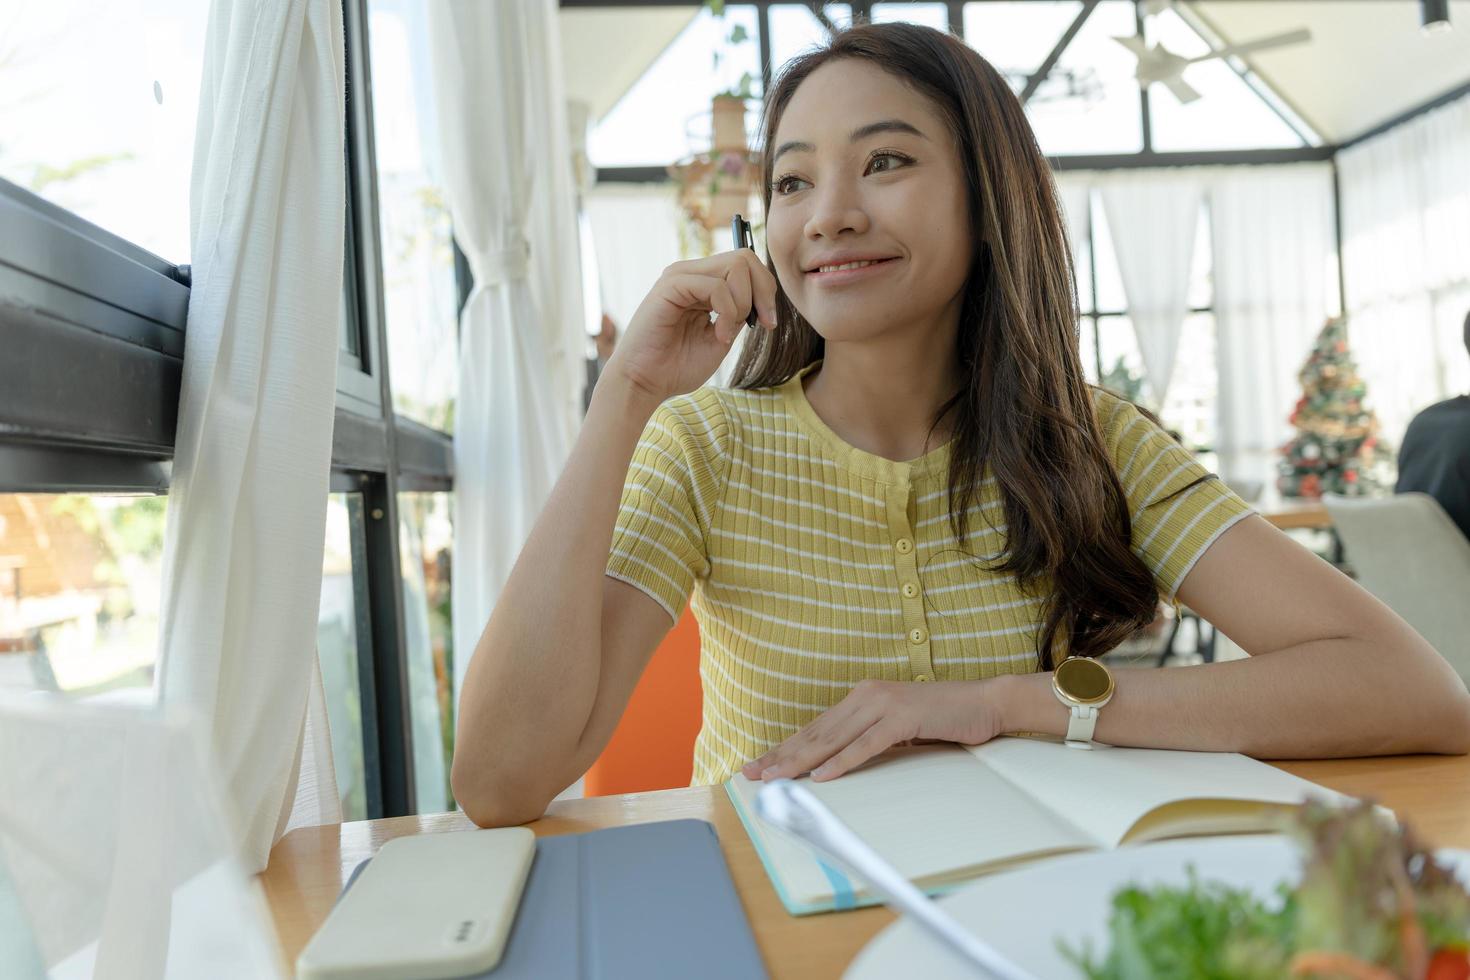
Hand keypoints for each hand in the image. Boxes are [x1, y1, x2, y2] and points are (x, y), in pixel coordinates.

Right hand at [602, 249, 778, 407]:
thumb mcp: (722, 337)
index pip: (746, 264)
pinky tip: (719, 336)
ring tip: (727, 334)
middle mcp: (691, 273)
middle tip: (761, 324)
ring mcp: (680, 275)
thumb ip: (739, 314)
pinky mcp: (671, 285)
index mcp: (703, 283)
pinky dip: (727, 312)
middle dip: (763, 291)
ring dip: (743, 304)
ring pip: (736, 266)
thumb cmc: (677, 367)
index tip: (769, 324)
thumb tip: (763, 297)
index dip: (766, 290)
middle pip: (745, 257)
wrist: (644, 384)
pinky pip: (717, 286)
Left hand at [739, 679, 1004, 782]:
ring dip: (801, 760)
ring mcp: (884, 704)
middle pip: (816, 732)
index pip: (815, 727)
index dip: (785, 747)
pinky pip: (867, 744)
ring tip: (776, 777)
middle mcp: (866, 695)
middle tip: (752, 773)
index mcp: (862, 697)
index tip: (760, 764)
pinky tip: (822, 776)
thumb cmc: (942, 718)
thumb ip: (869, 737)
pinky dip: (843, 761)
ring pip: (834, 738)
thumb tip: (835, 762)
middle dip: (782, 755)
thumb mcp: (897, 728)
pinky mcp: (904, 718)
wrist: (985, 702)